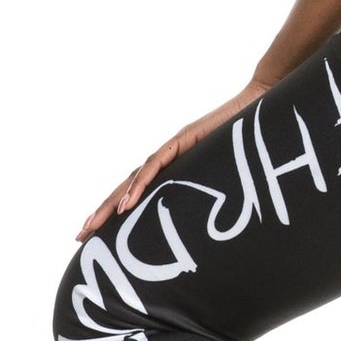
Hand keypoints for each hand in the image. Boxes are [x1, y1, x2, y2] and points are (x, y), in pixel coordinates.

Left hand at [76, 79, 271, 242]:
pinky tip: (125, 204)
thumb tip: (221, 231)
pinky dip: (140, 185)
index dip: (116, 212)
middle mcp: (167, 158)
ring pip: (133, 180)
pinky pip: (156, 166)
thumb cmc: (250, 144)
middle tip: (80, 235)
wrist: (259, 105)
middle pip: (126, 189)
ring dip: (111, 204)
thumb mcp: (229, 180)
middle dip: (102, 213)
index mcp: (174, 170)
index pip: (137, 193)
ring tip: (94, 224)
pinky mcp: (183, 140)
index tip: (98, 235)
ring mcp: (172, 148)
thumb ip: (221, 200)